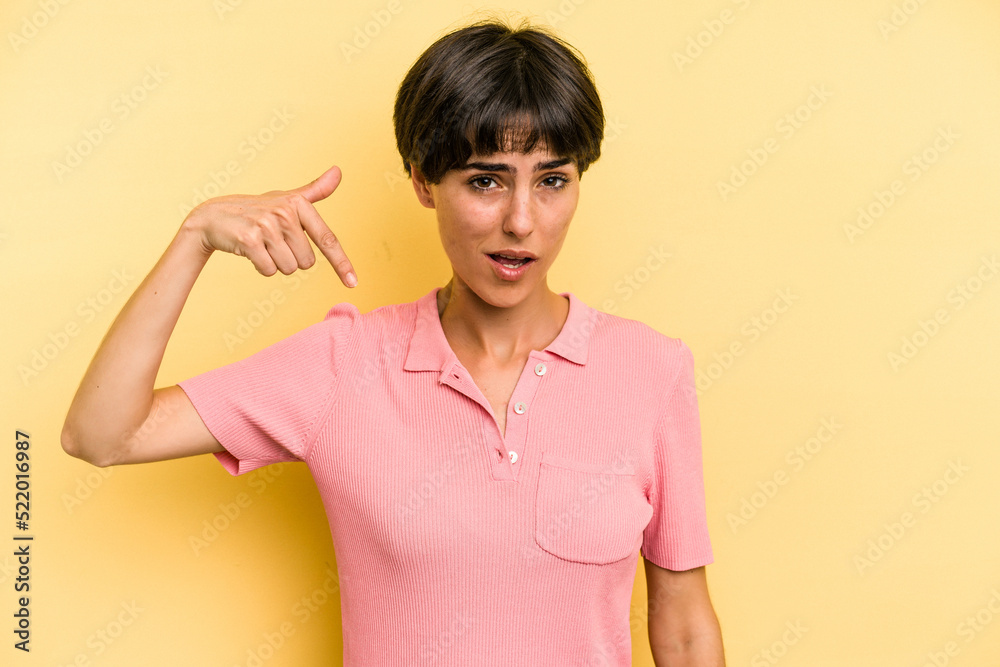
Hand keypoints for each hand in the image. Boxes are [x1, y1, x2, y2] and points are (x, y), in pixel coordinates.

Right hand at [182, 166, 356, 286]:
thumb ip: (315, 190)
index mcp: (299, 203)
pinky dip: (261, 267)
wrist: (213, 216)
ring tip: (262, 246)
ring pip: (289, 268)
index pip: (327, 239)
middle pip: (306, 262)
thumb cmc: (256, 209)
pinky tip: (250, 252)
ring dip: (276, 263)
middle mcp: (285, 212)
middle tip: (274, 243)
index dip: (342, 263)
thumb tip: (339, 171)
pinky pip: (269, 270)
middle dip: (291, 259)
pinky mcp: (249, 239)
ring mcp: (266, 225)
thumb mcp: (286, 199)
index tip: (353, 283)